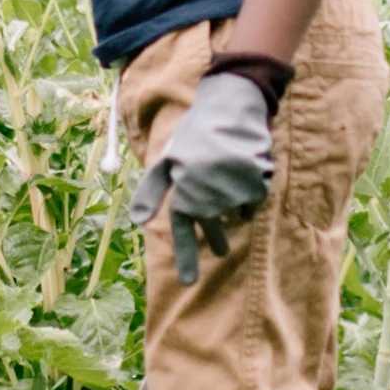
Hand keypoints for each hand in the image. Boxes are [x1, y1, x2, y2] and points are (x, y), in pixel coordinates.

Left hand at [126, 68, 277, 285]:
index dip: (186, 256)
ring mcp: (230, 187)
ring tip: (228, 180)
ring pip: (236, 214)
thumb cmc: (194, 137)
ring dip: (233, 205)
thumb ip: (150, 192)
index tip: (188, 283)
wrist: (228, 107)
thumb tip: (136, 221)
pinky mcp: (254, 181)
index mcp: (182, 188)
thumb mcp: (166, 161)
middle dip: (217, 238)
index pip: (183, 229)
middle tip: (221, 252)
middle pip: (214, 226)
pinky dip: (250, 194)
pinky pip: (254, 202)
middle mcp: (205, 190)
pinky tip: (244, 173)